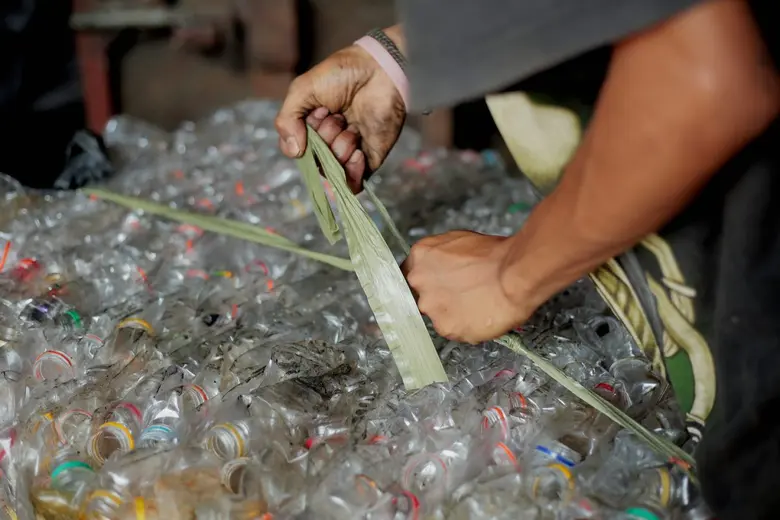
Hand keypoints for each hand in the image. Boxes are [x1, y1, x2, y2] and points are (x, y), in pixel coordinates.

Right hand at [275, 27, 405, 192]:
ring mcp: (350, 151)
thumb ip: (287, 120)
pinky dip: (351, 173)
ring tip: (350, 125)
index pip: (297, 150)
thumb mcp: (302, 90)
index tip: (315, 113)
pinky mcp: (370, 158)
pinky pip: (354, 182)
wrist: (379, 70)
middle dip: (322, 139)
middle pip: (315, 161)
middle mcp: (329, 142)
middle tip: (335, 116)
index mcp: (312, 127)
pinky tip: (356, 152)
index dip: (300, 137)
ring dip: (339, 148)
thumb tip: (294, 152)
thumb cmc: (342, 74)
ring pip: (334, 172)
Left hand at [402, 231, 532, 343]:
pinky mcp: (446, 327)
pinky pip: (452, 330)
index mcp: (420, 256)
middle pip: (420, 296)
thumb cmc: (495, 255)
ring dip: (452, 313)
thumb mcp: (459, 241)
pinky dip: (465, 326)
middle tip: (462, 295)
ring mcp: (431, 306)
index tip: (435, 287)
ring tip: (475, 304)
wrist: (514, 274)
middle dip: (440, 297)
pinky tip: (479, 315)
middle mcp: (419, 282)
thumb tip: (440, 266)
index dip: (425, 282)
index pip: (408, 275)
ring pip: (437, 315)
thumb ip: (440, 256)